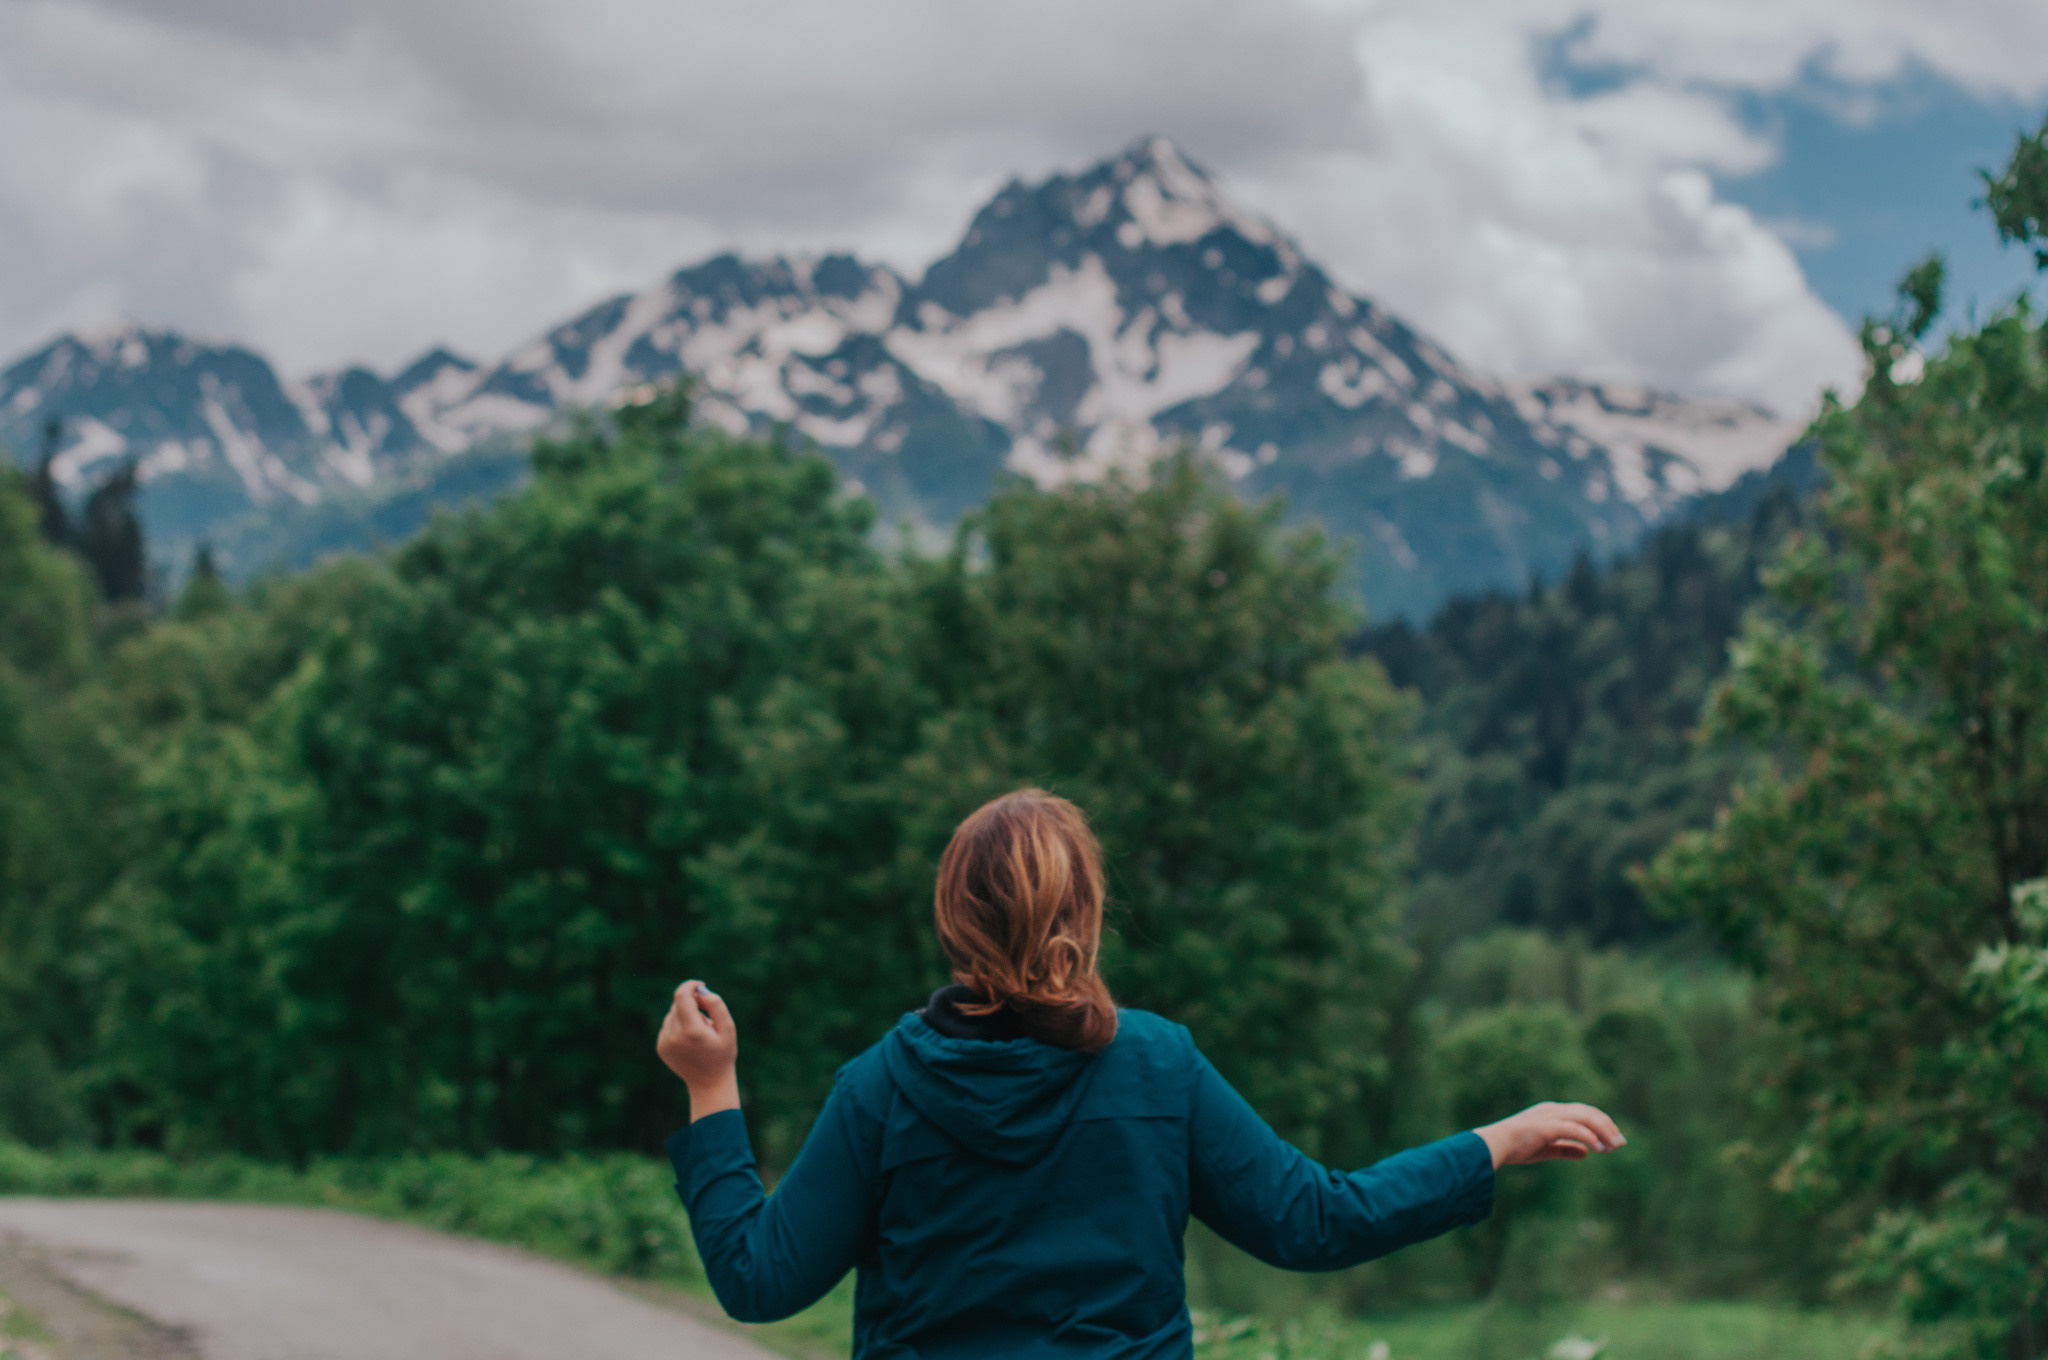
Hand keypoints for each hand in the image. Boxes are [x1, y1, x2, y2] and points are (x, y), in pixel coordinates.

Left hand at [656, 980, 740, 1121]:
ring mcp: (665, 1042)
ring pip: (672, 1015)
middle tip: (707, 1016)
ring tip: (699, 1033)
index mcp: (692, 1030)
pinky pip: (668, 1026)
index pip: (682, 996)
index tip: (700, 986)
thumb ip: (716, 1006)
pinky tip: (690, 1040)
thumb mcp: (728, 1029)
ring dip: (685, 1016)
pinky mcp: (660, 1047)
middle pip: (678, 1005)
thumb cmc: (722, 1054)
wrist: (709, 1083)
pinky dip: (678, 1026)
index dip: (690, 986)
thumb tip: (701, 992)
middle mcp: (674, 1036)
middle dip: (692, 1003)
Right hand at [1475, 1102, 1624, 1168]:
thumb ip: (1566, 1149)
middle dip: (1608, 1126)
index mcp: (1552, 1112)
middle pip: (1589, 1112)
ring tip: (1614, 1147)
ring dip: (1603, 1131)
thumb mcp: (1546, 1149)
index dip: (1602, 1123)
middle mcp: (1553, 1109)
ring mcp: (1550, 1116)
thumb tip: (1587, 1153)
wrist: (1494, 1145)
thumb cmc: (1516, 1147)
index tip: (1614, 1139)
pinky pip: (1575, 1129)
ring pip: (1585, 1117)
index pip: (1584, 1112)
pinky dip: (1590, 1138)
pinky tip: (1599, 1149)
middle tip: (1621, 1142)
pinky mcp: (1547, 1126)